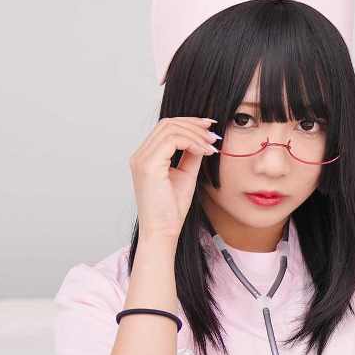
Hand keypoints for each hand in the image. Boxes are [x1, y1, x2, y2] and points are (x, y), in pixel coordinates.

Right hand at [129, 116, 219, 241]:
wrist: (162, 232)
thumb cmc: (171, 211)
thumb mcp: (185, 176)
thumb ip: (191, 156)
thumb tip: (202, 140)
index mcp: (146, 157)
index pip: (166, 128)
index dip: (189, 124)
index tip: (209, 129)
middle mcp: (140, 155)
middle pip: (167, 123)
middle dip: (193, 125)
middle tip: (213, 134)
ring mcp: (142, 159)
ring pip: (170, 129)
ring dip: (195, 134)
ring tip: (212, 145)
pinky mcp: (148, 165)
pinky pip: (172, 141)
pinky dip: (192, 142)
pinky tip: (205, 151)